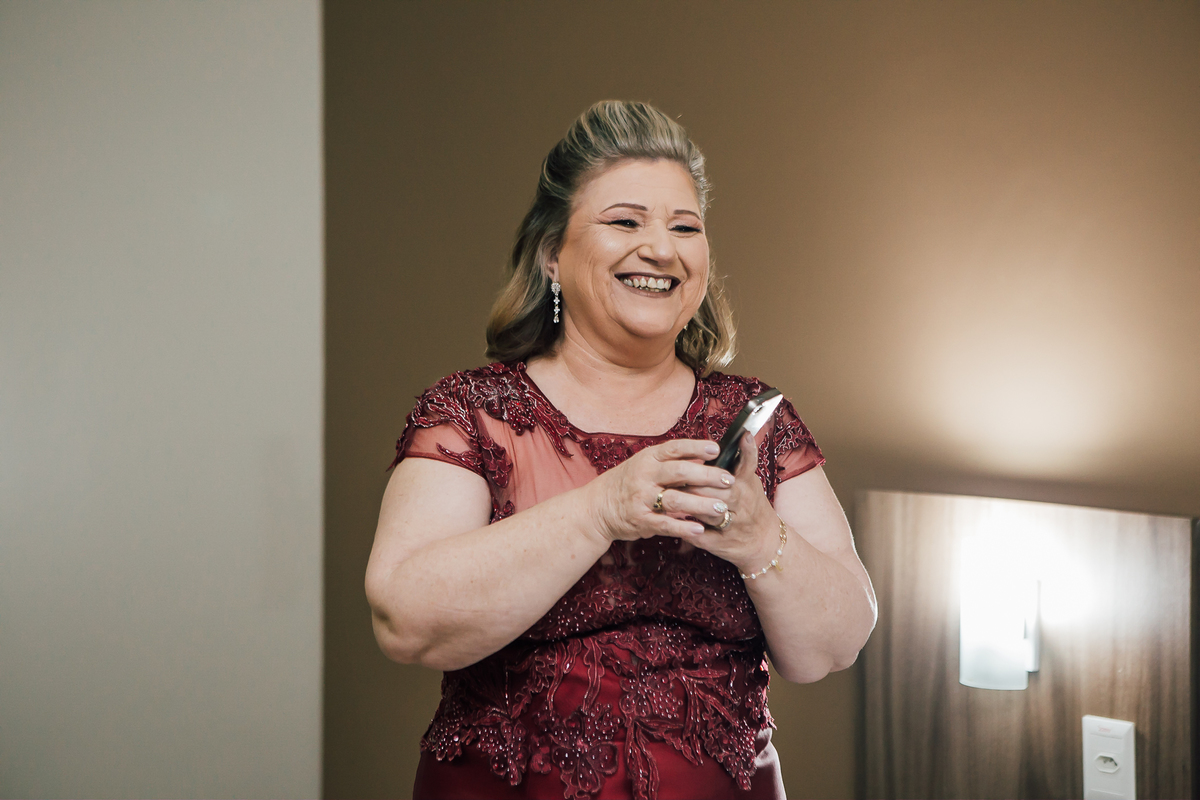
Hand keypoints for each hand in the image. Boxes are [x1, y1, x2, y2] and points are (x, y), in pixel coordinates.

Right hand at [584, 439, 735, 543]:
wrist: (597, 507)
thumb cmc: (627, 483)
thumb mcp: (644, 464)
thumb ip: (670, 462)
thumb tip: (704, 458)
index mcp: (648, 458)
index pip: (675, 448)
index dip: (696, 447)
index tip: (716, 449)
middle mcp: (645, 475)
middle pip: (680, 472)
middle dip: (707, 476)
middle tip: (728, 480)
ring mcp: (642, 498)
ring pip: (676, 499)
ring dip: (701, 504)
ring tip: (721, 508)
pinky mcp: (641, 520)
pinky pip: (665, 524)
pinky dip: (683, 527)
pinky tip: (700, 529)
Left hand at [676, 432, 777, 574]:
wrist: (766, 543)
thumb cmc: (754, 506)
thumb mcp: (753, 480)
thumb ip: (747, 459)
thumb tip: (744, 434)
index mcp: (746, 488)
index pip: (724, 475)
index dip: (706, 470)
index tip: (693, 464)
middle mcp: (741, 507)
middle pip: (714, 493)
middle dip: (693, 487)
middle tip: (673, 479)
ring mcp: (732, 528)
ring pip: (708, 516)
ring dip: (689, 507)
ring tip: (671, 497)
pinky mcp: (721, 545)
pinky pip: (701, 538)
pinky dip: (688, 531)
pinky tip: (677, 524)